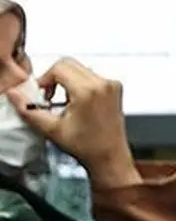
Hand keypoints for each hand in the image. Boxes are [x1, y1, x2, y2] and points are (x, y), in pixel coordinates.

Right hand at [2, 58, 139, 189]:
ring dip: (66, 82)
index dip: (44, 79)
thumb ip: (29, 110)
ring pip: (80, 69)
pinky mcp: (115, 88)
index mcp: (89, 90)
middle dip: (54, 78)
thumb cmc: (88, 146)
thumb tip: (15, 95)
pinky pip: (91, 77)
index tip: (41, 94)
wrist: (110, 156)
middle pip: (69, 64)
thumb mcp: (52, 129)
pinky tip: (76, 104)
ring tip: (64, 104)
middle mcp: (103, 84)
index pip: (59, 67)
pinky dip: (79, 85)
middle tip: (49, 98)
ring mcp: (112, 85)